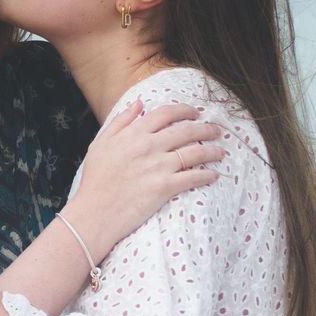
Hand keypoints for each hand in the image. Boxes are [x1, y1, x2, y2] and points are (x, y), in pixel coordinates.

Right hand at [66, 99, 225, 256]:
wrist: (95, 212)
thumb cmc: (95, 179)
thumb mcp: (100, 143)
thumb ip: (120, 121)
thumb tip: (138, 103)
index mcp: (133, 134)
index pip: (165, 114)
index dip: (184, 110)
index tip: (195, 112)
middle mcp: (149, 146)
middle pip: (186, 130)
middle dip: (205, 128)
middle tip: (216, 130)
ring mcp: (158, 166)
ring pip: (194, 152)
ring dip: (212, 150)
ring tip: (221, 151)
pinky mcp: (165, 187)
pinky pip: (193, 177)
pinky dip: (206, 175)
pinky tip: (213, 174)